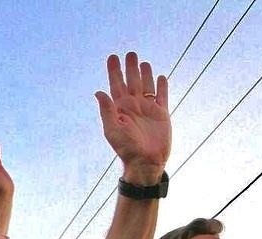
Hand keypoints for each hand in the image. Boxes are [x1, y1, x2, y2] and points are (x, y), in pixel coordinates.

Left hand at [95, 52, 170, 184]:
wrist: (146, 162)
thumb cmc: (126, 148)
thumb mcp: (113, 129)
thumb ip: (107, 110)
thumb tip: (98, 91)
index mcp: (120, 108)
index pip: (116, 84)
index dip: (114, 71)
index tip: (113, 57)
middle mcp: (134, 106)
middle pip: (132, 81)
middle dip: (130, 67)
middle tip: (130, 53)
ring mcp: (148, 109)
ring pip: (146, 86)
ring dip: (145, 74)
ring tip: (143, 62)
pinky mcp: (162, 114)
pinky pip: (162, 96)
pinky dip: (162, 86)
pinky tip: (161, 77)